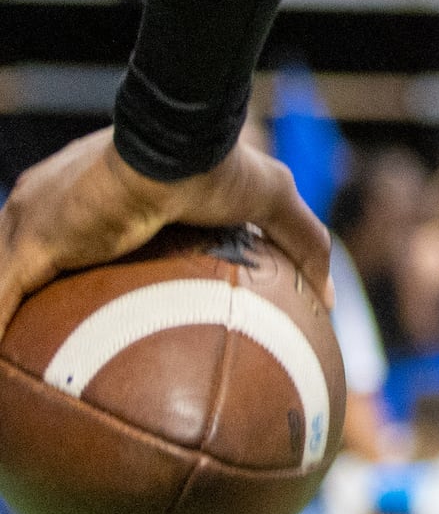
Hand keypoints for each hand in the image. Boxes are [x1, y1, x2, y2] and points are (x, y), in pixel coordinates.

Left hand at [0, 127, 331, 341]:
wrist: (181, 144)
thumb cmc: (223, 165)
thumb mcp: (270, 203)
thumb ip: (300, 244)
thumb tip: (329, 301)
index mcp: (100, 194)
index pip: (72, 239)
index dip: (73, 268)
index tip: (84, 307)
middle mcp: (55, 206)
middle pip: (23, 264)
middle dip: (21, 301)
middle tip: (36, 347)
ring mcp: (34, 225)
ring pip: (2, 282)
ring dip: (6, 324)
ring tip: (8, 369)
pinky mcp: (28, 245)